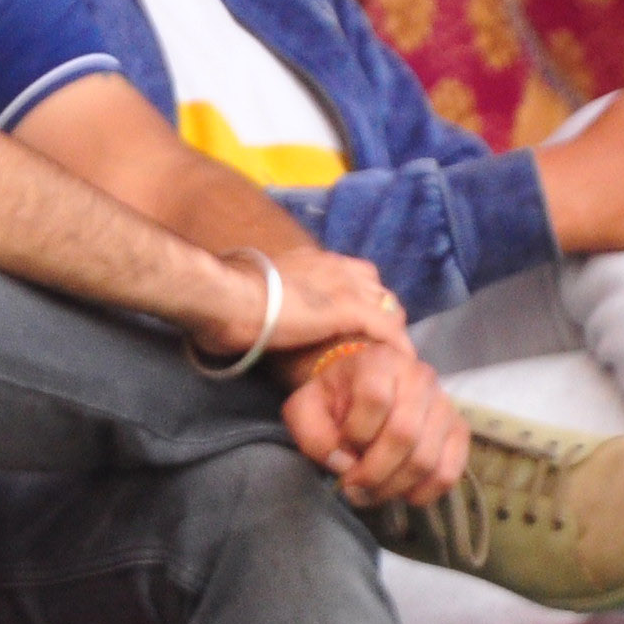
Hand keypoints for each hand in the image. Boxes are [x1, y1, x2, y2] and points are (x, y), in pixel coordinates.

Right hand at [197, 245, 397, 364]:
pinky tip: (399, 363)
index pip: (351, 274)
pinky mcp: (348, 308)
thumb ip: (260, 300)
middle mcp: (334, 266)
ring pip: (387, 306)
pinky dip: (395, 345)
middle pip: (376, 288)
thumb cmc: (224, 299)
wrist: (227, 297)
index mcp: (311, 260)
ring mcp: (343, 285)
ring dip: (390, 332)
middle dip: (381, 314)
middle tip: (378, 344)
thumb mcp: (247, 293)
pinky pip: (386, 327)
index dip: (359, 298)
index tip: (357, 321)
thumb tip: (248, 319)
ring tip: (391, 359)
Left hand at [276, 335, 465, 507]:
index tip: (340, 450)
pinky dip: (423, 492)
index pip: (375, 399)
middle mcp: (419, 378)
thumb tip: (345, 464)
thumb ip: (313, 436)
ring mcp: (444, 404)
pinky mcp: (458, 430)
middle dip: (372, 473)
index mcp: (379, 363)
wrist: (364, 387)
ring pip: (426, 459)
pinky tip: (400, 493)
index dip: (355, 435)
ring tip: (369, 492)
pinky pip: (449, 472)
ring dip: (392, 487)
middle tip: (352, 488)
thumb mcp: (305, 410)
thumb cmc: (333, 400)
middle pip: (404, 435)